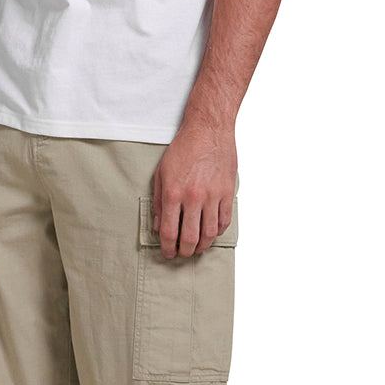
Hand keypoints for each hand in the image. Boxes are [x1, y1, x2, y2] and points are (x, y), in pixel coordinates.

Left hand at [152, 121, 236, 258]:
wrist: (208, 130)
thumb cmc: (183, 149)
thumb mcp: (161, 173)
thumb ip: (159, 202)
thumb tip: (158, 226)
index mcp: (174, 193)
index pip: (170, 232)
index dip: (168, 248)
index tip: (168, 253)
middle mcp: (194, 197)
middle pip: (190, 238)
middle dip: (185, 252)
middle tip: (182, 253)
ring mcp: (213, 196)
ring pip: (209, 234)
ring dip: (202, 246)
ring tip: (197, 248)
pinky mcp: (227, 192)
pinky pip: (224, 221)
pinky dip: (217, 232)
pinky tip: (211, 233)